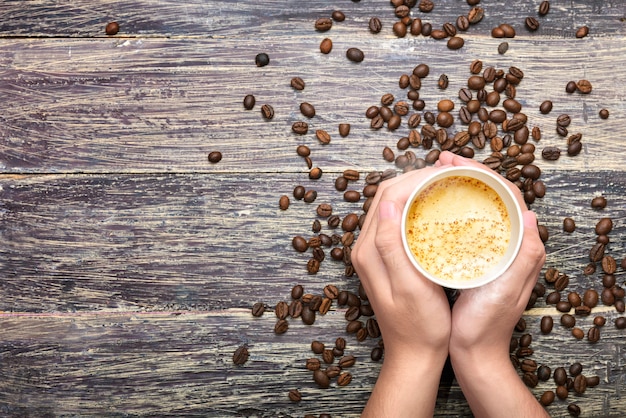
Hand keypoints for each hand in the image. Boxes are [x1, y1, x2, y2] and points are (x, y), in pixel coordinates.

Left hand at [352, 166, 451, 416]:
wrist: (413, 355)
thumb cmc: (419, 327)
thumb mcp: (409, 288)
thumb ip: (392, 247)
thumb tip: (385, 206)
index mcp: (369, 251)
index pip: (387, 198)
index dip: (414, 179)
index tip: (444, 172)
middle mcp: (366, 248)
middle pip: (386, 197)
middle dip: (415, 179)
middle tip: (448, 173)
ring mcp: (373, 253)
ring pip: (390, 206)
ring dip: (414, 190)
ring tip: (444, 184)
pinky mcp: (384, 258)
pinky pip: (395, 221)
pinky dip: (413, 207)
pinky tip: (434, 209)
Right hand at [439, 152, 547, 417]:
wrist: (474, 353)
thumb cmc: (487, 325)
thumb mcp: (506, 291)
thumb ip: (524, 256)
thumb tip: (530, 215)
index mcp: (520, 248)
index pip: (508, 195)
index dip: (484, 172)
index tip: (455, 162)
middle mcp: (507, 244)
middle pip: (490, 196)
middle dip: (466, 173)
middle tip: (439, 161)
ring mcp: (487, 250)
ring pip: (475, 208)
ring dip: (456, 188)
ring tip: (431, 176)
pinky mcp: (471, 258)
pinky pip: (462, 224)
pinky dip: (447, 209)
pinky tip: (428, 206)